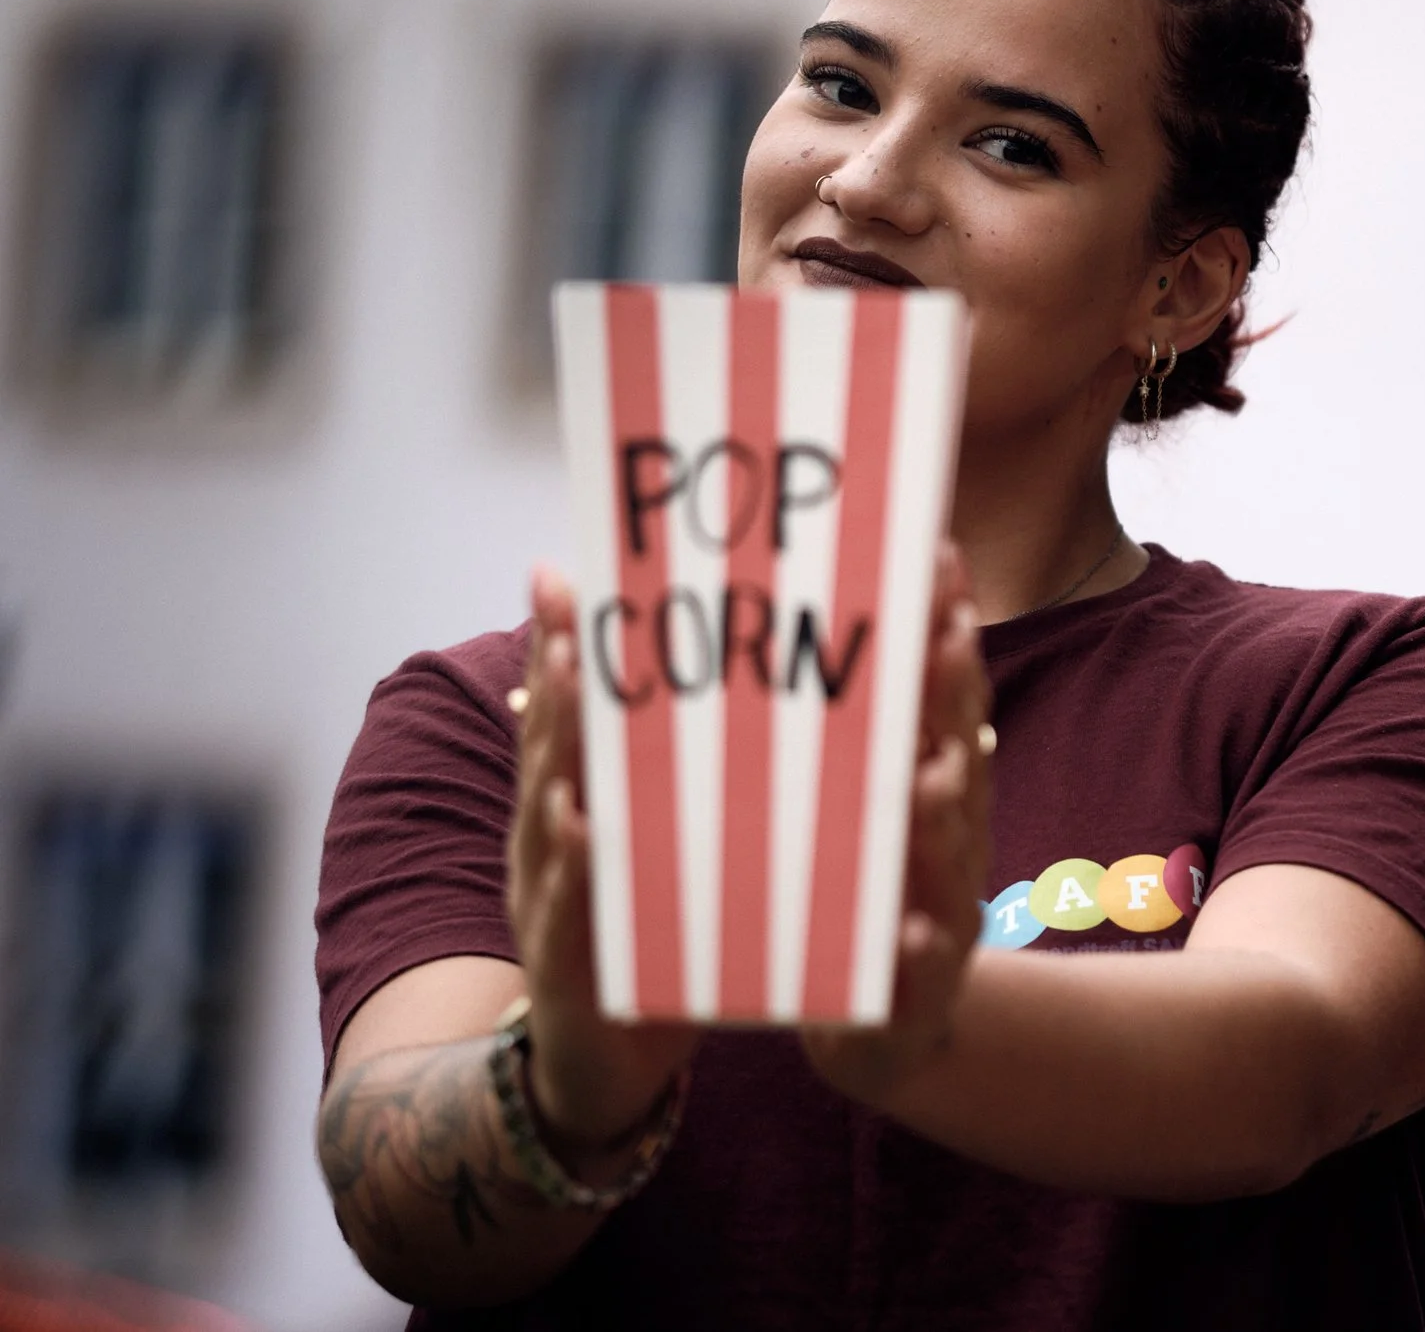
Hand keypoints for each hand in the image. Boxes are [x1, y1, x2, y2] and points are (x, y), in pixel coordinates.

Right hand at [507, 567, 702, 1165]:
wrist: (594, 1072)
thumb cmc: (632, 946)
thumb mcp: (635, 853)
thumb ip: (642, 779)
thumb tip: (655, 695)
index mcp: (565, 817)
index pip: (562, 719)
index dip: (559, 649)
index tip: (565, 575)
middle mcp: (545, 851)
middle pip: (548, 752)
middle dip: (556, 679)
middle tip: (566, 607)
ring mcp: (548, 909)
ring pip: (548, 818)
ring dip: (560, 753)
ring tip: (575, 689)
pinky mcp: (569, 973)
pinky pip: (570, 911)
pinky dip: (575, 868)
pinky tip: (583, 825)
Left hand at [803, 542, 992, 1103]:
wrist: (889, 1032)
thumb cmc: (866, 904)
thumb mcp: (864, 810)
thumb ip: (871, 729)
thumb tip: (860, 618)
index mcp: (933, 794)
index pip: (944, 700)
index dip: (945, 633)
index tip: (939, 563)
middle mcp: (950, 846)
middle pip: (960, 761)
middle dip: (955, 702)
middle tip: (951, 637)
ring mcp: (943, 916)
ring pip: (951, 858)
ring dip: (947, 817)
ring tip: (939, 776)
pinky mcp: (917, 992)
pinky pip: (920, 970)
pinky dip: (918, 949)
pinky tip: (909, 932)